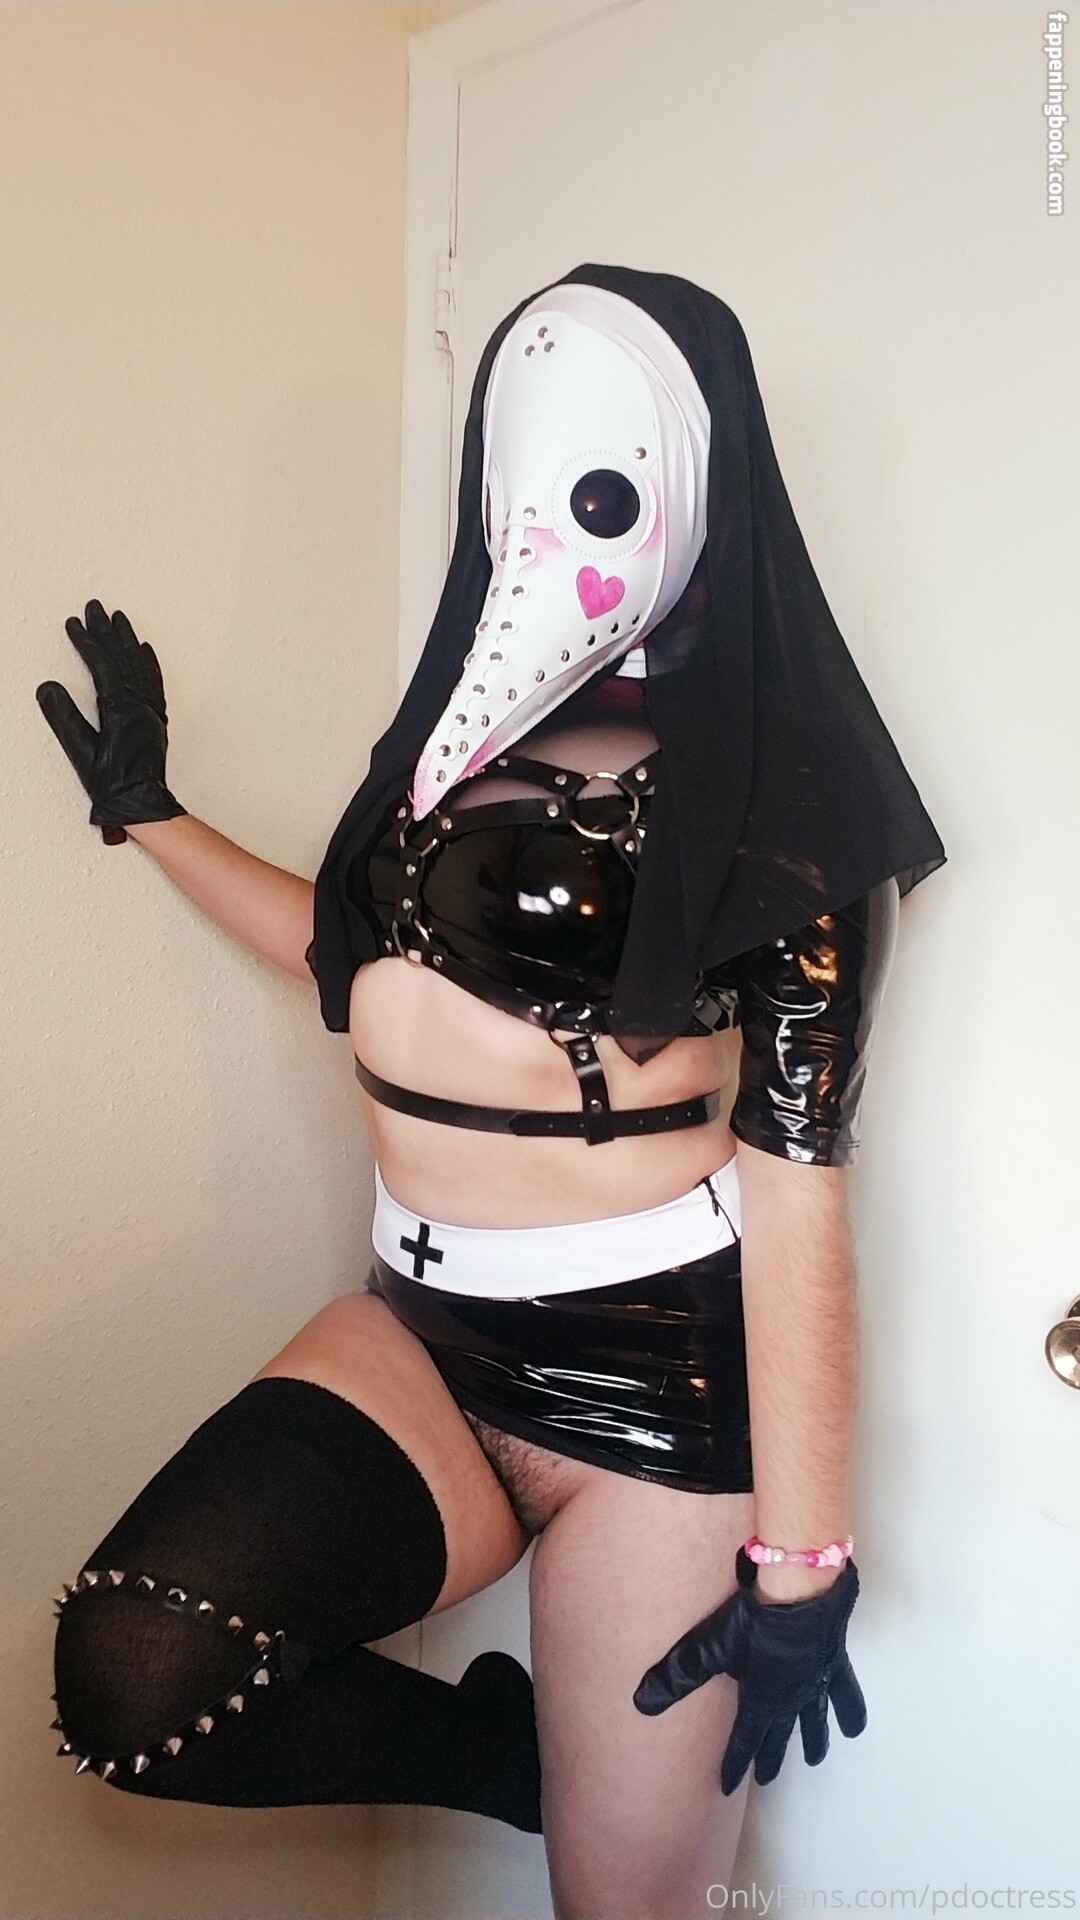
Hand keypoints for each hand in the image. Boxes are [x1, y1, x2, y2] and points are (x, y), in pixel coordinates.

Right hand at [36, 600, 186, 841]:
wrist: (141, 804)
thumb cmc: (111, 784)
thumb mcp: (80, 752)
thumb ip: (64, 719)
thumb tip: (48, 687)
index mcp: (121, 711)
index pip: (102, 667)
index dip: (87, 643)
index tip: (75, 624)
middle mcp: (140, 706)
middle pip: (122, 659)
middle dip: (107, 631)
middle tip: (95, 607)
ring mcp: (150, 711)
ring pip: (140, 666)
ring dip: (128, 640)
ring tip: (119, 618)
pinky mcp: (156, 719)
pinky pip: (154, 682)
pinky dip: (148, 663)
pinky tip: (144, 650)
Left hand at [633, 1546, 865, 1793]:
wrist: (801, 1589)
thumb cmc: (753, 1618)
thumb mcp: (708, 1645)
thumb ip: (677, 1675)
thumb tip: (639, 1702)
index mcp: (761, 1700)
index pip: (743, 1741)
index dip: (734, 1765)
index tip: (727, 1788)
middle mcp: (790, 1699)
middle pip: (779, 1735)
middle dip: (771, 1757)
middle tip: (768, 1779)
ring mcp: (815, 1682)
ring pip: (815, 1720)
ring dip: (813, 1741)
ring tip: (815, 1758)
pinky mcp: (834, 1662)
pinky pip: (844, 1693)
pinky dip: (850, 1711)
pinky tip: (854, 1727)